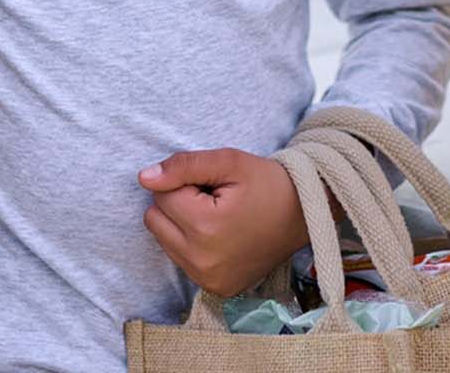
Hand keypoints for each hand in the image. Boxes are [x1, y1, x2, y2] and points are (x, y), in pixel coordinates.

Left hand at [139, 148, 308, 296]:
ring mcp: (208, 279)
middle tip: (213, 198)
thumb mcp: (230, 161)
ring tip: (218, 215)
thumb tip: (144, 178)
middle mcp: (202, 261)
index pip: (161, 194)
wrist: (305, 215)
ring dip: (182, 223)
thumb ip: (184, 166)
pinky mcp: (214, 288)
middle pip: (155, 218)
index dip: (185, 181)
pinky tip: (220, 234)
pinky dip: (193, 243)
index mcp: (205, 227)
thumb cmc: (268, 183)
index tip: (214, 184)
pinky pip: (181, 259)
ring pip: (164, 239)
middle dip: (178, 202)